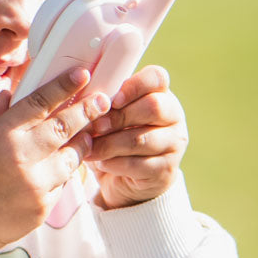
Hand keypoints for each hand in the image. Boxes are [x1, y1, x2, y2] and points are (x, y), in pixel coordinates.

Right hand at [0, 69, 110, 250]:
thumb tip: (10, 94)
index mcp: (3, 134)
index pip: (40, 102)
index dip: (64, 86)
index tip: (82, 75)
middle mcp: (22, 155)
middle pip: (65, 125)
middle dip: (88, 111)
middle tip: (102, 101)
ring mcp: (36, 182)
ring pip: (72, 156)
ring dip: (82, 144)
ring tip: (86, 136)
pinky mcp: (44, 206)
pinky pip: (63, 184)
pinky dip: (63, 174)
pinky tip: (57, 170)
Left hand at [86, 65, 187, 208]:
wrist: (126, 180)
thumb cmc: (114, 136)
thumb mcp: (110, 115)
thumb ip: (103, 103)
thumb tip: (84, 100)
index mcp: (160, 93)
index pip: (157, 77)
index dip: (135, 85)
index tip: (113, 99)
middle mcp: (173, 116)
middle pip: (153, 107)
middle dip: (119, 117)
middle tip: (95, 126)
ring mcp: (173, 144)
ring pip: (142, 139)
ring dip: (110, 143)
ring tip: (90, 147)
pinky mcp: (166, 170)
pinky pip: (138, 165)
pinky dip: (114, 163)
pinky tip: (100, 162)